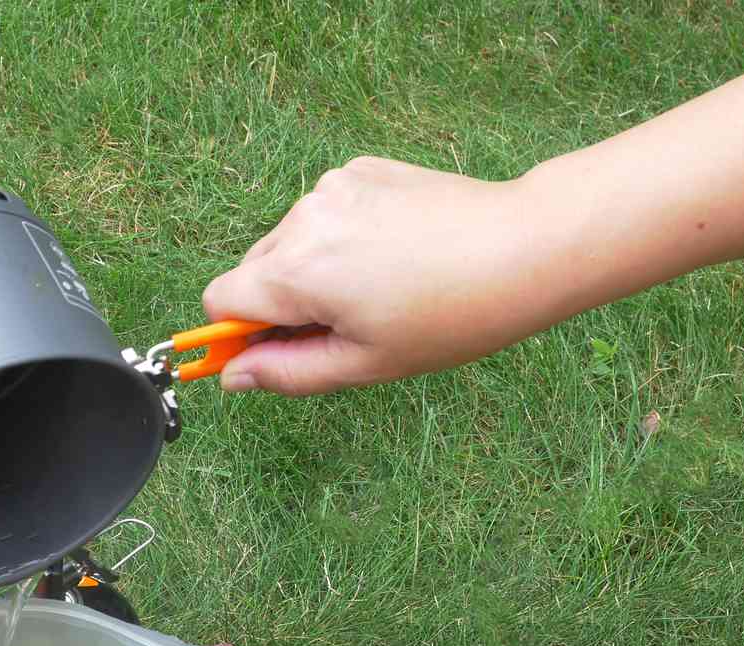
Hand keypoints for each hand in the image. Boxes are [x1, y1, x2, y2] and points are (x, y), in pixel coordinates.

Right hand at [203, 157, 562, 394]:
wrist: (524, 246)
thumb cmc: (451, 315)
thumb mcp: (362, 363)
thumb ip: (285, 372)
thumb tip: (232, 376)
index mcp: (297, 271)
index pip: (220, 300)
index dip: (234, 334)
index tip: (265, 352)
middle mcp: (304, 218)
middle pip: (251, 271)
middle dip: (276, 305)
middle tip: (338, 329)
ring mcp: (332, 187)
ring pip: (287, 243)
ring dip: (309, 271)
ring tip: (373, 289)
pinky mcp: (360, 170)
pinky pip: (322, 214)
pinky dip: (338, 238)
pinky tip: (387, 254)